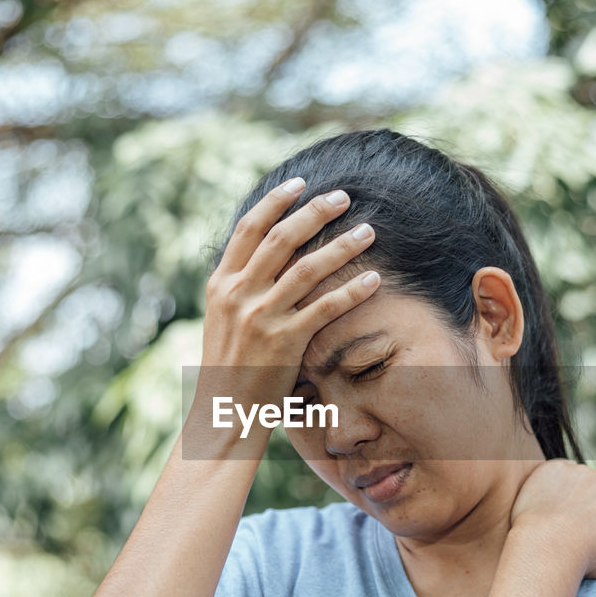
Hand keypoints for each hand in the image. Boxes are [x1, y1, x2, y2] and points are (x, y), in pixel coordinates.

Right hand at [197, 178, 379, 408]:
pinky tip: (375, 280)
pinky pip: (325, 309)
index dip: (275, 201)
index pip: (248, 229)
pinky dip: (352, 291)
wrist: (224, 412)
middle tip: (344, 197)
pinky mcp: (284, 343)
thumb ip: (241, 287)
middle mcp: (238, 294)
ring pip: (307, 268)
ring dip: (342, 246)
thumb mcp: (223, 319)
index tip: (300, 183)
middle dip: (315, 212)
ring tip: (368, 231)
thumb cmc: (229, 367)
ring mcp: (261, 318)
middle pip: (281, 238)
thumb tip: (266, 255)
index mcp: (221, 284)